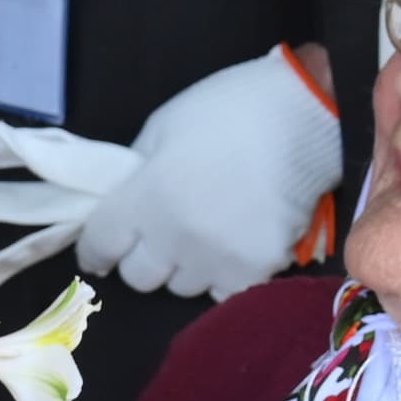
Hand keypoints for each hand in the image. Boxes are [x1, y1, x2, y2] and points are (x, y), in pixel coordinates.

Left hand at [0, 52, 338, 301]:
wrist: (306, 115)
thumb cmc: (228, 110)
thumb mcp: (163, 127)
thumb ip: (136, 173)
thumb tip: (121, 204)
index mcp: (146, 197)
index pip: (99, 245)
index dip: (95, 250)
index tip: (101, 250)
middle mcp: (175, 237)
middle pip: (139, 277)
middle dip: (143, 257)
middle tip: (160, 235)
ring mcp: (217, 259)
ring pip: (182, 286)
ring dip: (185, 266)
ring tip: (207, 234)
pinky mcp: (256, 270)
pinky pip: (225, 290)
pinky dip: (225, 273)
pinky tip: (237, 244)